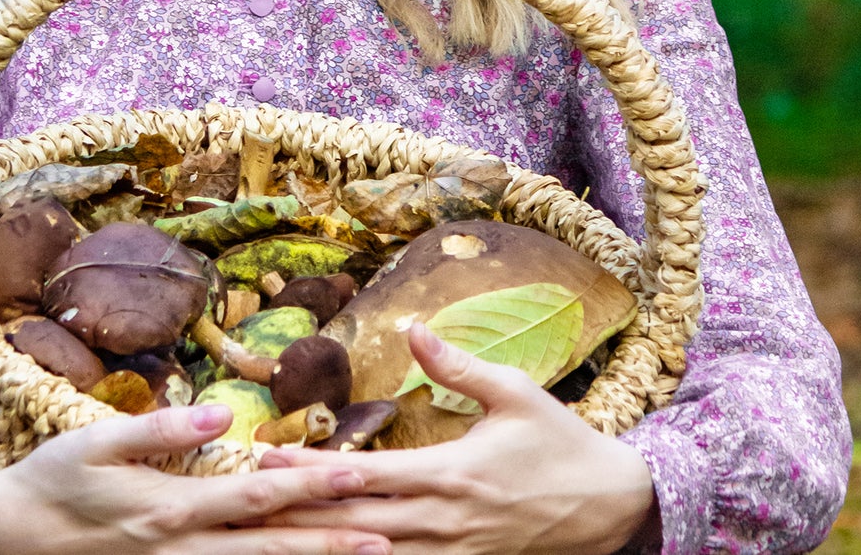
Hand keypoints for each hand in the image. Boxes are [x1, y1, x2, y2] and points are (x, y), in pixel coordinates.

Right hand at [0, 401, 392, 554]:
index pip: (256, 498)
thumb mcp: (97, 440)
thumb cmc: (53, 479)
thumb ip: (164, 430)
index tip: (361, 474)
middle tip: (389, 531)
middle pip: (270, 546)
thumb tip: (225, 415)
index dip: (312, 487)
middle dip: (331, 538)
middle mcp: (180, 548)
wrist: (6, 539)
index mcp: (169, 508)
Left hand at [257, 323, 658, 554]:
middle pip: (357, 522)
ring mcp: (456, 552)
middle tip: (246, 497)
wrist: (614, 506)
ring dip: (323, 542)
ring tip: (272, 532)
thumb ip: (458, 365)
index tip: (268, 453)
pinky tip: (334, 551)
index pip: (367, 475)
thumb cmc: (561, 441)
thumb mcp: (514, 392)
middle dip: (298, 510)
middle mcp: (447, 521)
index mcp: (453, 473)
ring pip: (375, 554)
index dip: (313, 467)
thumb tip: (413, 328)